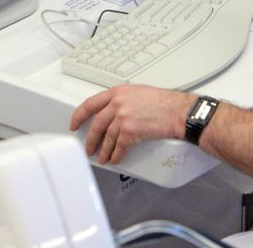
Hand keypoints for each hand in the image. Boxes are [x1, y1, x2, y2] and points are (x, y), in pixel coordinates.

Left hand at [69, 85, 193, 163]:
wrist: (178, 111)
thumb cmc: (164, 102)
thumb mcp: (139, 92)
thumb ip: (123, 99)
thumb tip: (114, 109)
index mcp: (118, 92)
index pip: (90, 104)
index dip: (79, 116)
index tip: (74, 123)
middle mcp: (117, 104)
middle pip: (96, 125)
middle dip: (91, 139)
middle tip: (88, 147)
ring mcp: (123, 118)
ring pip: (107, 138)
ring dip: (104, 151)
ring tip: (102, 157)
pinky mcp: (130, 132)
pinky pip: (118, 147)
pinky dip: (115, 155)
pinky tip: (115, 159)